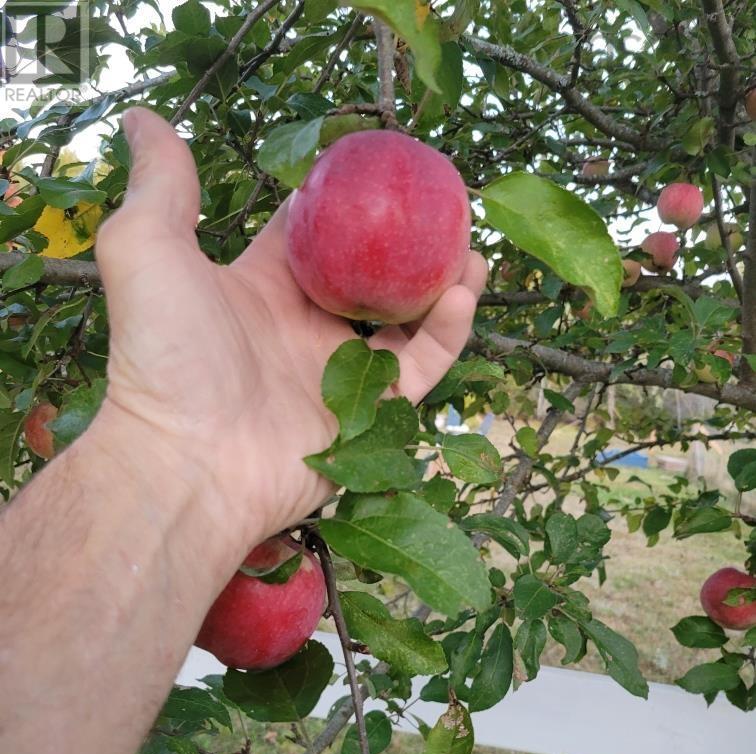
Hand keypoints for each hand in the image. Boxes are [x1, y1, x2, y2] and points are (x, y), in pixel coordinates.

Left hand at [95, 108, 487, 551]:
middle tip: (445, 213)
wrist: (188, 462)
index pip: (311, 237)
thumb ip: (160, 185)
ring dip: (442, 286)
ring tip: (472, 251)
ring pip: (407, 322)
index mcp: (260, 289)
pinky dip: (448, 334)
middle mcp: (302, 329)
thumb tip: (143, 119)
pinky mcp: (368, 416)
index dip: (343, 204)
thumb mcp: (147, 251)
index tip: (384, 171)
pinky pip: (421, 368)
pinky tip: (464, 293)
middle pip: (369, 278)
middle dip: (407, 247)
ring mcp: (338, 375)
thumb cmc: (165, 356)